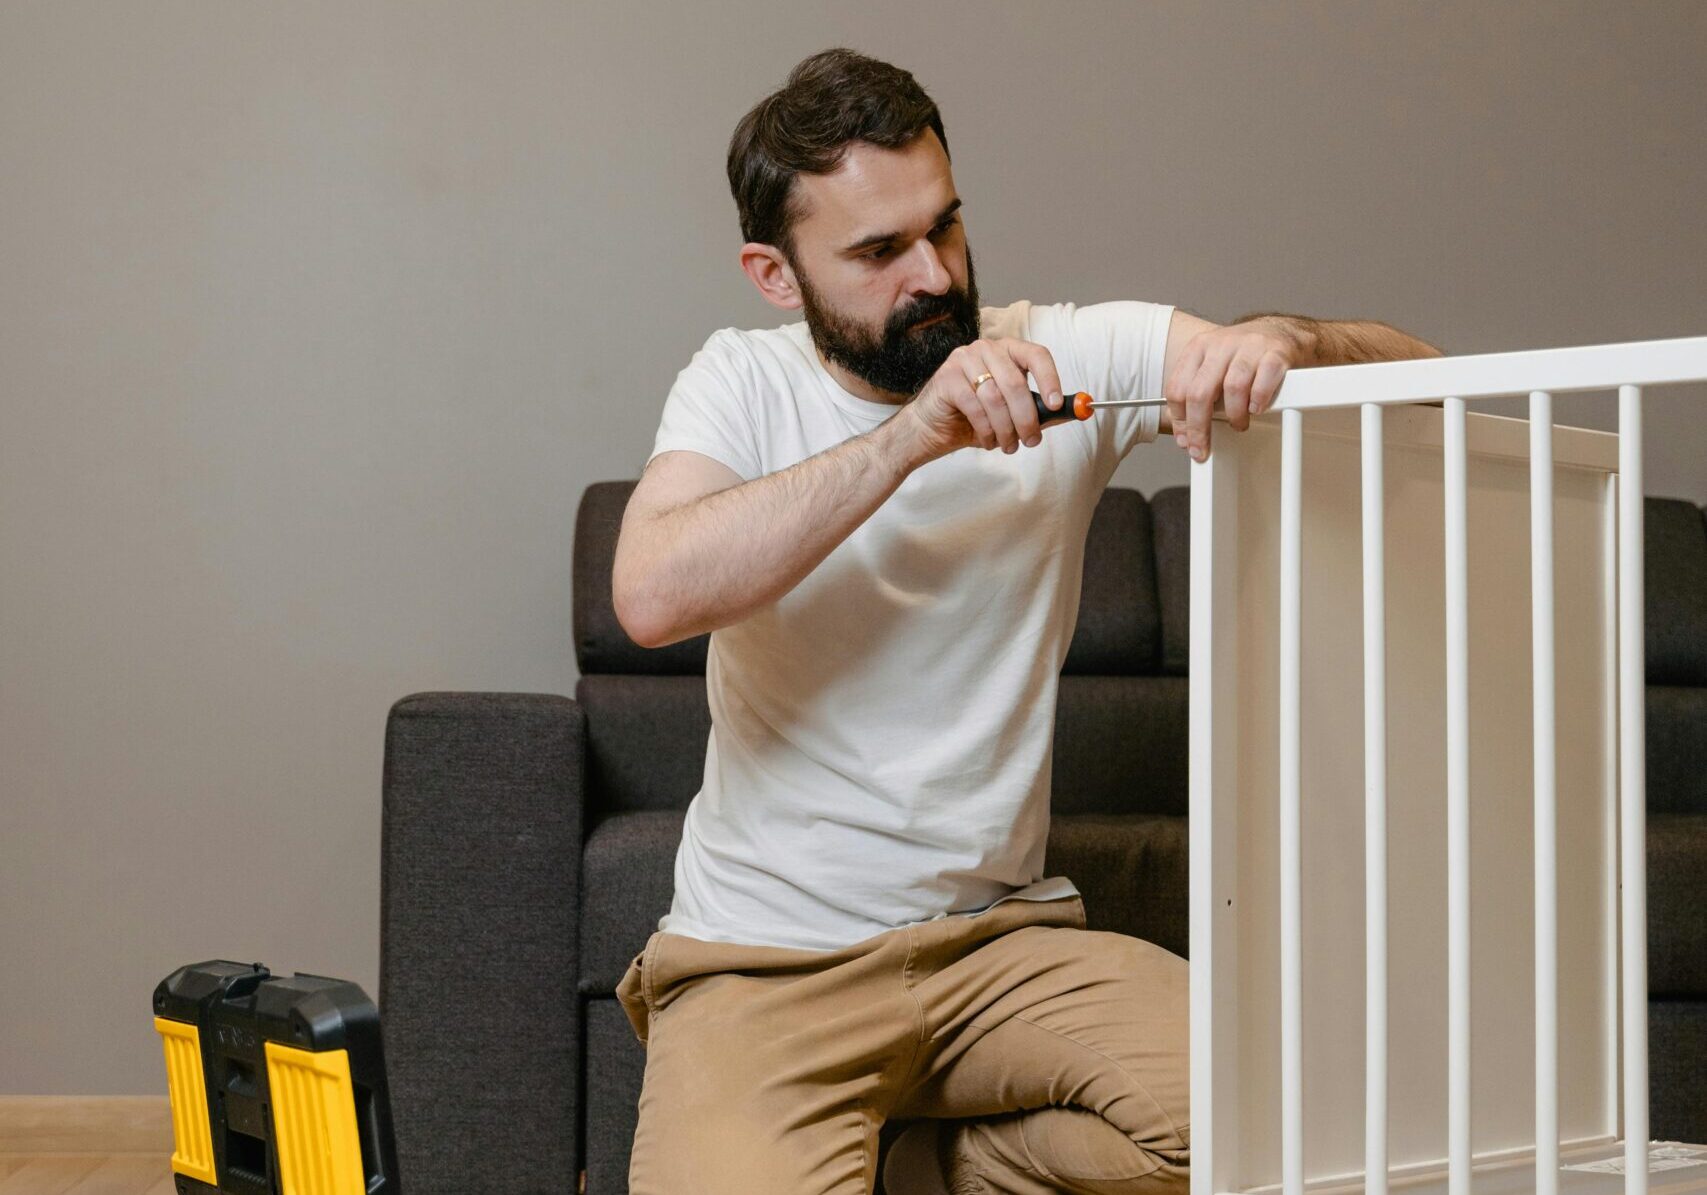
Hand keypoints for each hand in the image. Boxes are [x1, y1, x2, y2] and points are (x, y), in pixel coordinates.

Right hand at [898, 337, 1066, 462]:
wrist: (930, 429)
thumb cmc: (972, 419)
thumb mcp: (1012, 414)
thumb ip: (1040, 410)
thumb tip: (1071, 411)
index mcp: (1006, 351)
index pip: (1036, 354)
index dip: (1050, 379)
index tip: (1056, 403)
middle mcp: (985, 349)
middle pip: (1016, 382)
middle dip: (1027, 418)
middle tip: (1031, 440)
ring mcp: (963, 360)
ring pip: (996, 398)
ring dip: (1006, 428)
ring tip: (1008, 445)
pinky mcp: (947, 378)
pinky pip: (976, 407)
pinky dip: (986, 429)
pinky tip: (987, 440)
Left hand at [1163, 319, 1305, 461]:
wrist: (1279, 333)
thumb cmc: (1242, 357)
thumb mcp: (1212, 368)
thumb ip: (1195, 395)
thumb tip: (1185, 434)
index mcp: (1198, 348)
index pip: (1177, 388)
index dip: (1179, 421)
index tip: (1185, 440)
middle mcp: (1221, 345)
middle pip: (1200, 392)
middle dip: (1199, 427)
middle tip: (1203, 447)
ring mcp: (1249, 347)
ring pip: (1233, 388)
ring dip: (1234, 415)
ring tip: (1238, 423)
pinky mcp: (1276, 353)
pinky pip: (1263, 383)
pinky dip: (1258, 401)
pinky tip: (1256, 409)